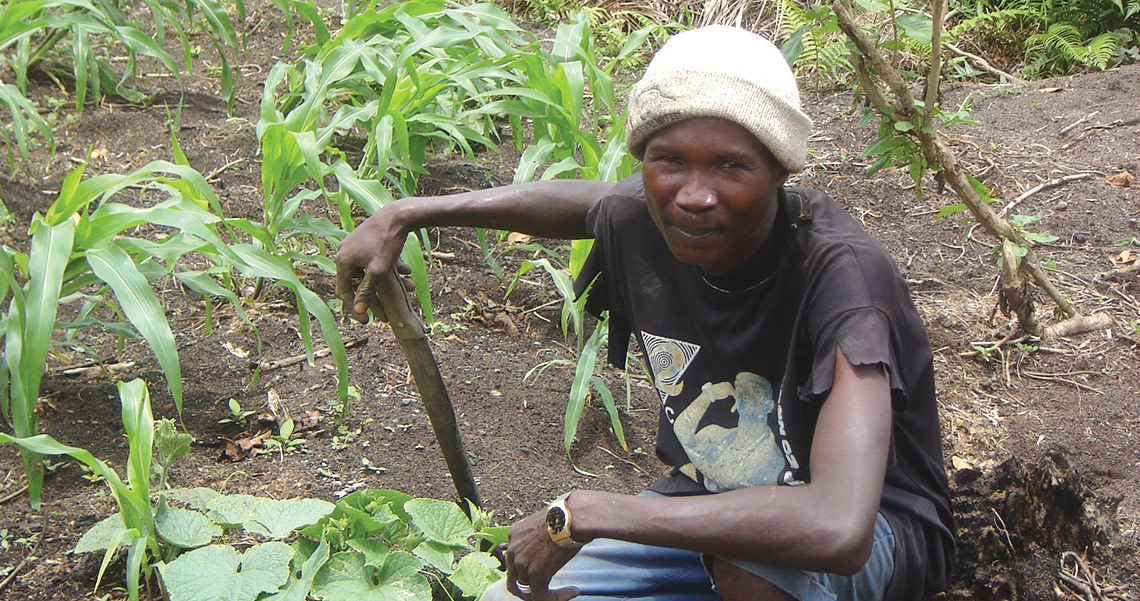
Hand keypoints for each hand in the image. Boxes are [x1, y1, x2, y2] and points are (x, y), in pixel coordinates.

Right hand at [335, 205, 414, 322]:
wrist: (399, 214)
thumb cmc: (387, 243)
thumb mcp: (378, 271)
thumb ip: (367, 291)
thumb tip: (358, 311)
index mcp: (343, 260)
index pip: (344, 291)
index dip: (354, 308)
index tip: (367, 321)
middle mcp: (345, 251)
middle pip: (357, 282)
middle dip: (375, 296)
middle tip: (386, 311)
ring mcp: (355, 244)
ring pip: (370, 271)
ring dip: (387, 282)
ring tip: (407, 289)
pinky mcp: (367, 239)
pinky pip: (375, 259)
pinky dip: (389, 267)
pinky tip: (406, 272)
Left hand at [503, 508, 580, 600]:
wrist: (570, 518)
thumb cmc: (563, 517)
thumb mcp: (541, 522)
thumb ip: (536, 536)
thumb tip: (544, 546)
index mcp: (513, 536)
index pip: (513, 559)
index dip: (525, 568)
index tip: (539, 570)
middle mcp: (513, 550)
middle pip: (514, 576)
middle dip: (527, 584)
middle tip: (542, 588)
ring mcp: (523, 563)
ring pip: (527, 587)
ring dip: (542, 590)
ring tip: (562, 590)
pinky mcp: (536, 575)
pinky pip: (540, 596)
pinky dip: (554, 597)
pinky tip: (572, 591)